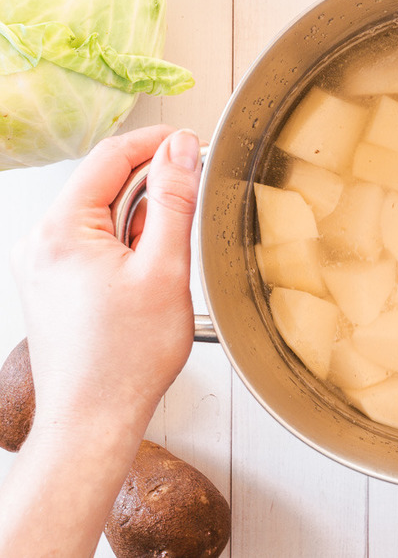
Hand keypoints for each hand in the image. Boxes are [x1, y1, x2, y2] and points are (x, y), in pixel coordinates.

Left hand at [11, 126, 201, 430]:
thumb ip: (174, 202)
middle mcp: (42, 242)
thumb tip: (181, 151)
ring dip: (140, 225)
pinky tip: (144, 280)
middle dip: (151, 192)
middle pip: (104, 186)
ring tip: (163, 268)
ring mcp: (44, 265)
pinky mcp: (53, 285)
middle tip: (189, 217)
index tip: (191, 142)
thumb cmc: (126, 359)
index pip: (110, 157)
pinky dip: (126, 249)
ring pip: (102, 217)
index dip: (156, 143)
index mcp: (61, 230)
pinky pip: (93, 245)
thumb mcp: (164, 270)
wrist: (94, 418)